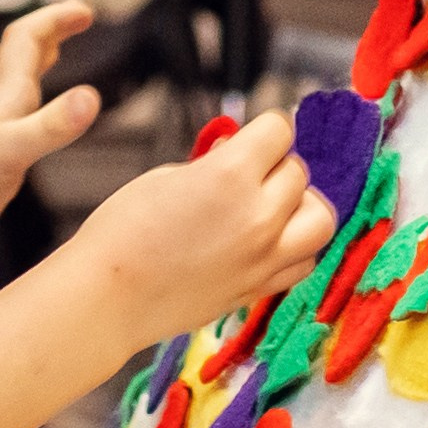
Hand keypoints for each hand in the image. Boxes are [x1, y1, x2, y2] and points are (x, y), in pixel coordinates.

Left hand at [0, 2, 102, 264]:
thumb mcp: (10, 151)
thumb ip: (52, 125)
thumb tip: (92, 96)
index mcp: (4, 97)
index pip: (28, 39)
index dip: (55, 18)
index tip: (85, 10)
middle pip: (24, 56)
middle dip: (52, 31)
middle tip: (80, 18)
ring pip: (21, 90)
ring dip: (41, 67)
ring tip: (60, 57)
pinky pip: (21, 127)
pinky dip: (37, 114)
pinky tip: (40, 130)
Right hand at [67, 112, 334, 356]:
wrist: (106, 298)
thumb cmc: (122, 230)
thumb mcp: (166, 176)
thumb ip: (214, 163)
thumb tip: (238, 151)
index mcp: (231, 175)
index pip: (280, 130)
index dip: (264, 129)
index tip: (252, 137)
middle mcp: (258, 216)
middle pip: (299, 172)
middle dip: (276, 165)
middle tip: (251, 172)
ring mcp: (263, 258)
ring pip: (321, 219)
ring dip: (302, 205)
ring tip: (274, 206)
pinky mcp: (258, 288)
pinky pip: (305, 261)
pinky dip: (296, 247)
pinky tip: (269, 242)